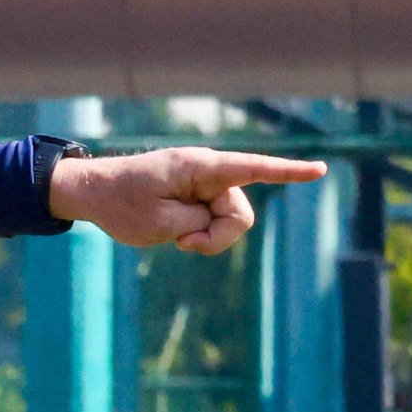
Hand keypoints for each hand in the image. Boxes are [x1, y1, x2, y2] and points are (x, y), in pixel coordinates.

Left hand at [46, 146, 328, 258]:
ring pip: (228, 221)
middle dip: (219, 236)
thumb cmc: (121, 205)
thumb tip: (219, 219)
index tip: (319, 170)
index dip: (287, 172)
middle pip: (239, 214)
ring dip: (206, 237)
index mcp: (200, 168)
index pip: (253, 168)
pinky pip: (214, 219)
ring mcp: (203, 183)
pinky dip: (199, 233)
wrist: (93, 191)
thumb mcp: (161, 225)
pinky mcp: (197, 194)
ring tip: (173, 236)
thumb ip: (200, 223)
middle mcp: (207, 171)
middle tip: (182, 244)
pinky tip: (177, 234)